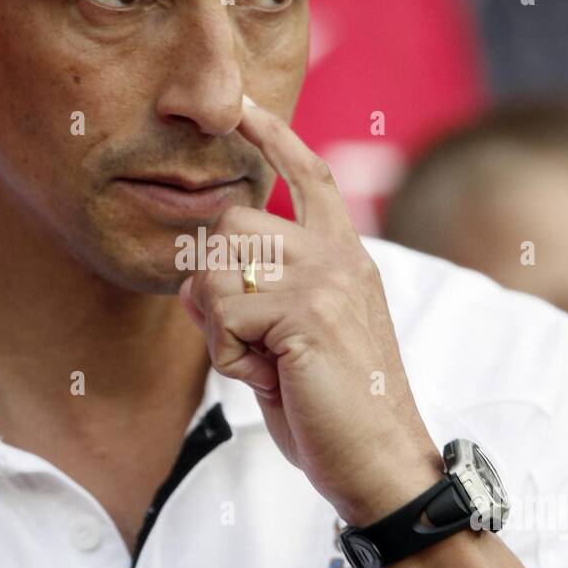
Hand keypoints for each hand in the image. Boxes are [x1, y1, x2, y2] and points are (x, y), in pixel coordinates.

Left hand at [178, 97, 442, 524]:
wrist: (379, 463)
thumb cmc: (333, 408)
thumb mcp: (287, 344)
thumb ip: (248, 301)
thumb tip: (188, 282)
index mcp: (345, 255)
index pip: (309, 174)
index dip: (273, 136)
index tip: (245, 105)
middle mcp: (338, 255)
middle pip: (229, 224)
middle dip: (215, 286)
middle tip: (252, 343)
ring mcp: (324, 278)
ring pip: (218, 266)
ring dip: (221, 325)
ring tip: (266, 363)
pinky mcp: (305, 311)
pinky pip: (224, 314)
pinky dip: (231, 357)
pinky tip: (273, 379)